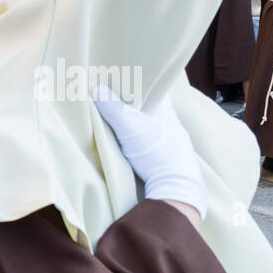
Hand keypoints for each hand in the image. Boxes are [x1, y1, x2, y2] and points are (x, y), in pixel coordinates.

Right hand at [93, 86, 206, 219]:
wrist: (175, 189)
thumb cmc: (157, 153)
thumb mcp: (131, 128)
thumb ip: (114, 109)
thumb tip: (96, 88)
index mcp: (168, 113)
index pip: (156, 93)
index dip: (141, 86)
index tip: (124, 83)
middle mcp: (172, 127)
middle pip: (151, 111)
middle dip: (134, 108)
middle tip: (114, 103)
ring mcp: (172, 146)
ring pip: (151, 131)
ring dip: (136, 129)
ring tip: (117, 125)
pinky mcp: (166, 164)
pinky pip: (151, 148)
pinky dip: (140, 146)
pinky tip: (129, 149)